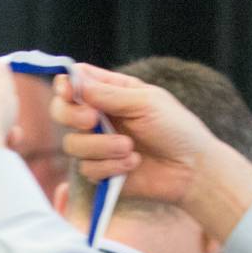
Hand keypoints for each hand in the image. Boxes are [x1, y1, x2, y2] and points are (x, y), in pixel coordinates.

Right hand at [51, 64, 251, 239]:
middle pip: (61, 111)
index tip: (68, 92)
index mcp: (110, 91)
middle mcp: (99, 117)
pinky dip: (110, 166)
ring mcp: (97, 145)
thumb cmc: (175, 128)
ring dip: (102, 147)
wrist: (190, 170)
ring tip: (130, 148)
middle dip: (72, 116)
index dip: (64, 85)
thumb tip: (74, 83)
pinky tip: (133, 164)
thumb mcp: (146, 102)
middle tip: (93, 121)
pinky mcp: (100, 171)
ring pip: (73, 144)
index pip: (74, 81)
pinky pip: (87, 169)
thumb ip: (108, 94)